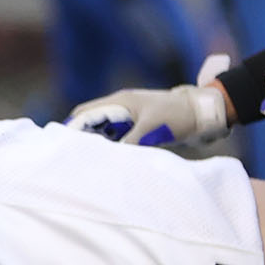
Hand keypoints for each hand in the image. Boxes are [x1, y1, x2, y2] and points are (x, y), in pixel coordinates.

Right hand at [67, 59, 235, 150]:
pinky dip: (110, 147)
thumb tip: (108, 159)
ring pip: (102, 130)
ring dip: (95, 143)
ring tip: (87, 162)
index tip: (61, 147)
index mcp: (120, 102)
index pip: (85, 113)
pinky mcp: (138, 127)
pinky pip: (116, 137)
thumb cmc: (178, 115)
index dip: (71, 128)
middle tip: (71, 158)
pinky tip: (108, 160)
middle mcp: (121, 108)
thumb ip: (129, 143)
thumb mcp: (152, 129)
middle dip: (79, 137)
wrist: (204, 113)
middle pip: (90, 121)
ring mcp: (130, 117)